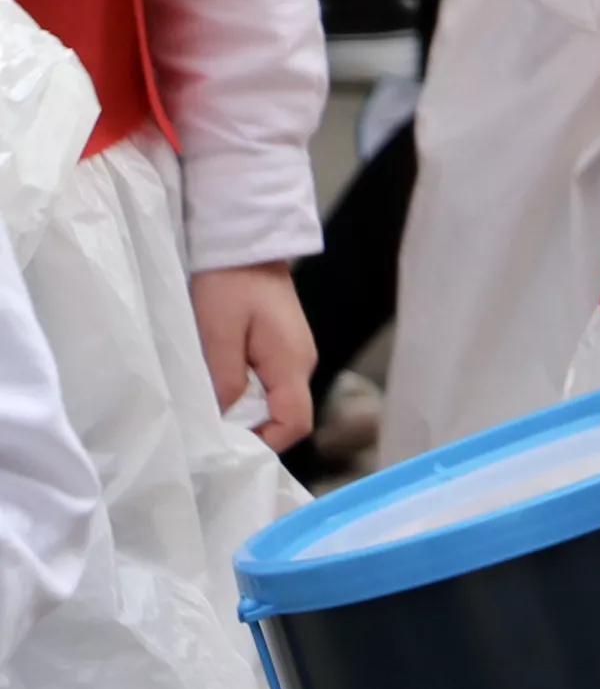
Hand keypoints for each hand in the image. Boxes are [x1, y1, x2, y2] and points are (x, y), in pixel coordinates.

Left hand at [189, 261, 316, 451]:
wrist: (243, 241)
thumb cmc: (228, 285)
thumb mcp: (217, 334)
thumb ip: (224, 382)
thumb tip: (223, 423)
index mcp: (292, 363)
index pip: (295, 423)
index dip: (265, 443)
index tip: (225, 448)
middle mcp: (302, 362)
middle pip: (286, 416)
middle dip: (250, 430)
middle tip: (208, 430)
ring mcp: (293, 353)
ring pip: (275, 401)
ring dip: (245, 411)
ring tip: (209, 409)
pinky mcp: (281, 345)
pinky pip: (268, 383)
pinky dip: (245, 393)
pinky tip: (219, 385)